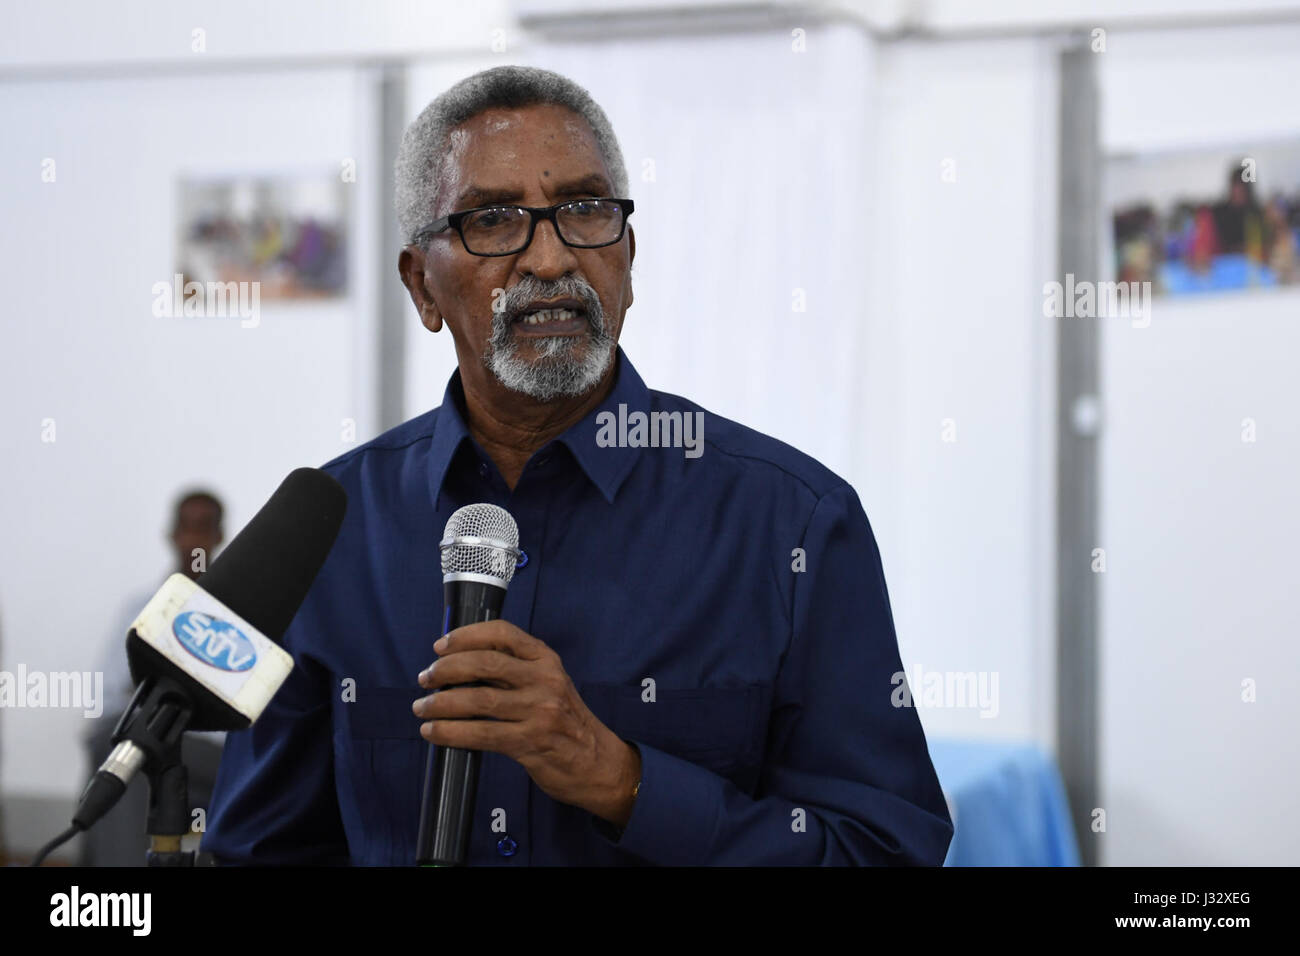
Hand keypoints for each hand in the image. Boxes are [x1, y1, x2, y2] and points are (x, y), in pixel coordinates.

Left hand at [413, 620, 640, 827]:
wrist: (598, 762)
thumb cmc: (566, 721)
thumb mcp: (549, 684)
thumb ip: (514, 671)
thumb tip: (460, 664)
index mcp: (546, 660)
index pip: (502, 633)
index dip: (466, 636)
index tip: (440, 646)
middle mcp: (545, 680)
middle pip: (484, 662)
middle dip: (446, 669)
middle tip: (425, 678)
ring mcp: (539, 711)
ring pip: (478, 699)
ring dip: (441, 703)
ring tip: (422, 707)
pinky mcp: (530, 742)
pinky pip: (480, 734)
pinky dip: (450, 732)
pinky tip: (434, 731)